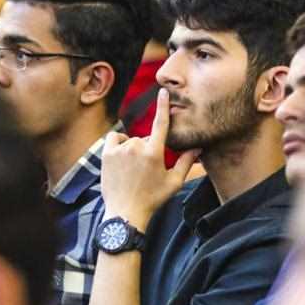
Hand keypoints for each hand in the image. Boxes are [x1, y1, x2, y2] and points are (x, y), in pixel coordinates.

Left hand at [100, 89, 198, 227]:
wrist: (125, 213)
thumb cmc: (152, 199)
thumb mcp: (173, 182)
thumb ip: (186, 162)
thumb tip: (198, 147)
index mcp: (154, 152)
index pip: (161, 123)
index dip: (162, 106)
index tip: (162, 92)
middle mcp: (136, 147)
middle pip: (146, 138)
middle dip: (149, 149)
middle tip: (146, 171)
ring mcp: (120, 150)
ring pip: (131, 140)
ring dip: (133, 149)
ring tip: (133, 169)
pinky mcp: (107, 154)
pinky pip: (114, 138)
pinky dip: (118, 143)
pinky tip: (121, 156)